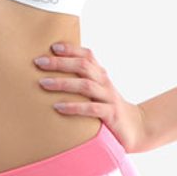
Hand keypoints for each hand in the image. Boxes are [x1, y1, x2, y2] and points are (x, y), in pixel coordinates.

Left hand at [33, 41, 149, 152]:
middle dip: (60, 63)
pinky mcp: (111, 115)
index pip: (87, 55)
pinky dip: (74, 107)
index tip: (52, 47)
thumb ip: (82, 82)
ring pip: (86, 85)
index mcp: (101, 75)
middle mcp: (105, 83)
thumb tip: (51, 75)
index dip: (71, 49)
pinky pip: (91, 109)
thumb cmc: (109, 109)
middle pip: (83, 66)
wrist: (137, 128)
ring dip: (63, 83)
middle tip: (39, 62)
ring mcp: (109, 98)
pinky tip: (58, 107)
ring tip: (43, 83)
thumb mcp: (98, 92)